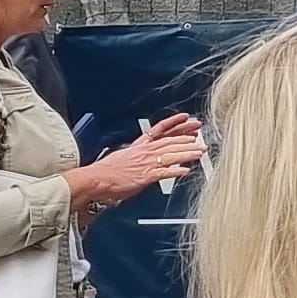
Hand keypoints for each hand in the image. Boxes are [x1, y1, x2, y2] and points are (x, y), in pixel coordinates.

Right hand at [73, 113, 203, 211]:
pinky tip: (186, 170)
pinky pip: (165, 172)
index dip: (175, 123)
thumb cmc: (105, 172)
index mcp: (139, 146)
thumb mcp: (122, 157)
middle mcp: (144, 152)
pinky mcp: (146, 176)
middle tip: (200, 135)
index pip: (160, 129)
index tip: (186, 118)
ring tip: (200, 152)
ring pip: (172, 154)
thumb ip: (135, 157)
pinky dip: (176, 171)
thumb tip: (141, 160)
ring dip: (188, 153)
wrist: (96, 180)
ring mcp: (146, 163)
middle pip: (170, 141)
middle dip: (188, 138)